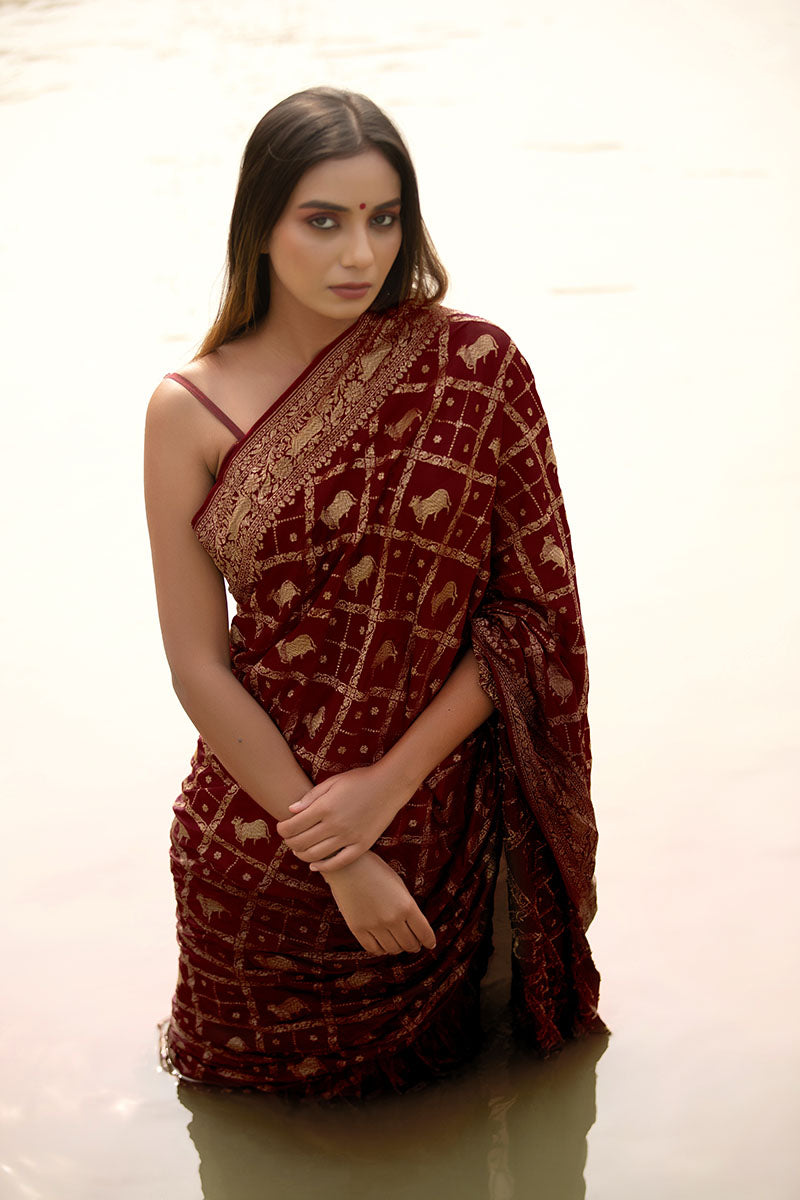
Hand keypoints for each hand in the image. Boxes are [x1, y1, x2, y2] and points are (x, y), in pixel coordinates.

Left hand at [275, 762, 413, 872]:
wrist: (390, 785)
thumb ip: (311, 797)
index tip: (281, 827)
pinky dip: (323, 867)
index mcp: (325, 807)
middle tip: (288, 838)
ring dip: (302, 855)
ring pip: (316, 856)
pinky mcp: (362, 845)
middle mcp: (335, 824)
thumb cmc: (359, 780)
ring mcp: (349, 837)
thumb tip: (290, 811)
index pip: (293, 826)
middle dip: (289, 842)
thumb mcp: (333, 782)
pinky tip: (315, 865)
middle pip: (301, 843)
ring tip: (299, 849)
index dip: (283, 829)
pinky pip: (339, 863)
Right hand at [325, 851, 435, 955]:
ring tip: (398, 943)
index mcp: (406, 905)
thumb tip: (415, 928)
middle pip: (409, 944)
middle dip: (414, 945)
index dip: (429, 941)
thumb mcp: (399, 885)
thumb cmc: (376, 871)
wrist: (347, 864)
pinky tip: (383, 944)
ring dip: (398, 948)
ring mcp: (374, 925)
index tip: (429, 944)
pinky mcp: (358, 929)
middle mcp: (392, 918)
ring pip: (392, 949)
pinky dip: (381, 949)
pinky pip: (373, 949)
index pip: (424, 933)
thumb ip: (408, 907)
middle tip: (414, 944)